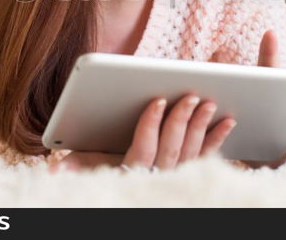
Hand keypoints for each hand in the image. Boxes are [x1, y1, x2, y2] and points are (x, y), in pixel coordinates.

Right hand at [53, 94, 236, 171]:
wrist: (131, 190)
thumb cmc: (107, 168)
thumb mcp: (91, 166)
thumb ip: (80, 162)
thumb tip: (56, 166)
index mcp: (131, 171)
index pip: (142, 150)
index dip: (150, 125)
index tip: (157, 101)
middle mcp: (157, 178)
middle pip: (171, 149)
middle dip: (181, 121)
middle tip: (191, 96)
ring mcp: (177, 175)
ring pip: (191, 152)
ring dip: (201, 127)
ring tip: (209, 102)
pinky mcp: (193, 171)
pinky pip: (208, 156)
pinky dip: (219, 139)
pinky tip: (228, 121)